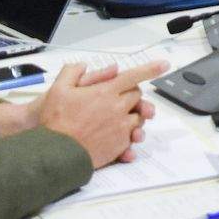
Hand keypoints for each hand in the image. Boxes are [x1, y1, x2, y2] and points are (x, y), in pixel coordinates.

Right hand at [23, 60, 162, 166]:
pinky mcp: (119, 146)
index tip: (164, 65)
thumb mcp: (57, 90)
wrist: (55, 154)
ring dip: (132, 115)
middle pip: (137, 96)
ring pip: (138, 118)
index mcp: (104, 92)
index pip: (132, 76)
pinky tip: (119, 137)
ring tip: (117, 118)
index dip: (150, 69)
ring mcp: (120, 129)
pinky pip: (132, 138)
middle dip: (132, 94)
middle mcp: (116, 109)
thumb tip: (84, 65)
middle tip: (120, 97)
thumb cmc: (55, 122)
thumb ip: (72, 73)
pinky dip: (129, 137)